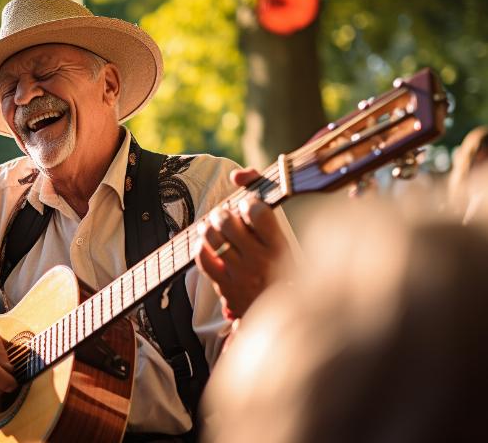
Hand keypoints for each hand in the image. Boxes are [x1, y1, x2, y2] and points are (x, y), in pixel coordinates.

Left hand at [195, 168, 294, 316]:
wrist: (285, 313)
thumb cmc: (282, 268)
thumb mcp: (282, 238)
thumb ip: (262, 201)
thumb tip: (238, 174)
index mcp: (280, 246)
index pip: (257, 211)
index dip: (248, 203)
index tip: (249, 208)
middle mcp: (260, 261)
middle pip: (227, 222)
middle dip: (223, 213)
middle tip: (227, 216)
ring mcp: (240, 275)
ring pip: (212, 237)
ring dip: (209, 226)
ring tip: (215, 227)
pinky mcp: (225, 287)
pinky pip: (203, 259)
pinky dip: (202, 247)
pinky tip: (209, 244)